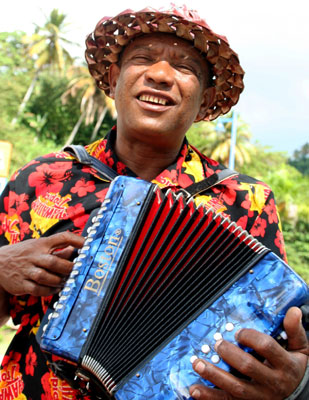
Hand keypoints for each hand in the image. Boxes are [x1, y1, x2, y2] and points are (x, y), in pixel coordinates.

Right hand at [0, 232, 83, 296]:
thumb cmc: (24, 254)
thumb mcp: (39, 246)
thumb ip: (57, 249)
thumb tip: (75, 250)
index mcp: (41, 244)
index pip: (61, 238)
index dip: (76, 240)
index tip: (87, 244)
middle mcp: (34, 256)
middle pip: (54, 262)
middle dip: (68, 268)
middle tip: (76, 271)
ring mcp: (26, 270)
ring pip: (46, 277)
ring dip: (59, 281)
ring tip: (65, 281)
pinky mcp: (21, 284)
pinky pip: (38, 289)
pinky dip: (49, 291)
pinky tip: (55, 289)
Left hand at [190, 307, 308, 398]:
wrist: (299, 392)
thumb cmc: (294, 365)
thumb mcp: (300, 348)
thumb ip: (295, 330)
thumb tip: (294, 310)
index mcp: (285, 365)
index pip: (267, 348)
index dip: (251, 337)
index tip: (238, 332)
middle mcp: (273, 383)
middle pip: (248, 367)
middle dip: (229, 354)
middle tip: (216, 343)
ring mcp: (259, 396)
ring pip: (235, 388)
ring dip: (214, 375)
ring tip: (197, 363)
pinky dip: (209, 396)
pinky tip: (194, 389)